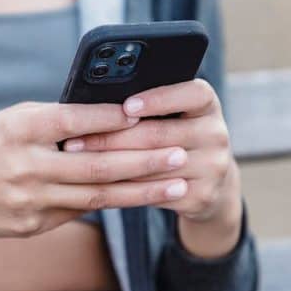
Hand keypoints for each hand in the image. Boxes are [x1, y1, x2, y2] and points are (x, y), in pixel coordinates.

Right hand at [0, 101, 193, 265]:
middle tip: (180, 154)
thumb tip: (104, 116)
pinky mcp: (31, 226)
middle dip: (144, 161)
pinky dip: (111, 204)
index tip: (148, 112)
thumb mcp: (5, 122)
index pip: (74, 121)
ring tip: (177, 182)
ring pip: (96, 196)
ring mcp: (29, 201)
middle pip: (96, 165)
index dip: (113, 118)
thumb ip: (50, 121)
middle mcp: (25, 166)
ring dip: (141, 190)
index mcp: (18, 130)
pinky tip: (140, 197)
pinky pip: (77, 212)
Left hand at [61, 79, 243, 257]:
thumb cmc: (174, 136)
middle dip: (112, 137)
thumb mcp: (172, 115)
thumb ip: (145, 105)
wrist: (210, 181)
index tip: (126, 105)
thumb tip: (93, 101)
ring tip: (77, 163)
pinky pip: (155, 193)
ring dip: (111, 166)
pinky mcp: (202, 197)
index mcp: (207, 104)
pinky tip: (98, 185)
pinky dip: (124, 189)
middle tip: (74, 141)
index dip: (159, 98)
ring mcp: (212, 167)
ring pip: (152, 167)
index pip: (192, 93)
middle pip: (160, 134)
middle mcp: (216, 133)